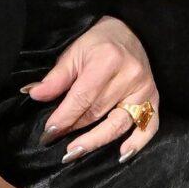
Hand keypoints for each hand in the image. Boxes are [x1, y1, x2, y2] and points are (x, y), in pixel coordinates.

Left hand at [27, 15, 159, 160]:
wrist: (128, 32)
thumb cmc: (97, 43)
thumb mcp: (73, 53)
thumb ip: (56, 78)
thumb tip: (34, 95)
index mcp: (108, 60)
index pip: (82, 98)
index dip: (64, 117)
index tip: (48, 132)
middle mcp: (129, 76)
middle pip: (98, 112)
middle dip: (74, 128)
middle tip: (55, 141)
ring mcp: (144, 89)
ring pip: (118, 124)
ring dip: (95, 140)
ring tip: (75, 151)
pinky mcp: (154, 98)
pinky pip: (149, 126)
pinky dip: (137, 143)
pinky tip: (122, 155)